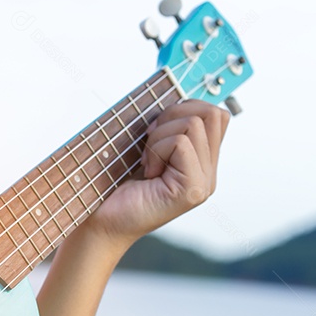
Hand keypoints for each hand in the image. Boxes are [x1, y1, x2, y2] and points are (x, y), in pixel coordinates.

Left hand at [77, 99, 229, 254]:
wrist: (100, 221)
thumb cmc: (114, 184)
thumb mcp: (145, 146)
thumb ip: (168, 125)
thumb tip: (176, 94)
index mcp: (201, 161)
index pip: (215, 114)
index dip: (184, 109)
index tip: (154, 133)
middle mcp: (209, 173)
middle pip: (212, 113)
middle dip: (172, 116)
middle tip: (148, 145)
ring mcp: (205, 183)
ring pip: (194, 124)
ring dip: (159, 137)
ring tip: (147, 162)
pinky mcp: (193, 189)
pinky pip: (180, 142)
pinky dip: (156, 150)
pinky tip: (148, 173)